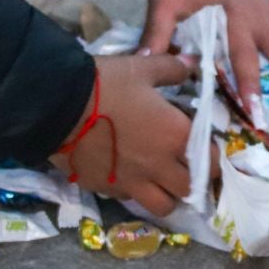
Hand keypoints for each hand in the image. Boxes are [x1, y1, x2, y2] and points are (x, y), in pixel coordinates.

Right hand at [48, 54, 195, 215]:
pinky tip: (126, 175)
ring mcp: (131, 183)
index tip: (207, 148)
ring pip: (163, 206)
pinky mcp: (105, 189)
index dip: (212, 158)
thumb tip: (192, 62)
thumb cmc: (105, 85)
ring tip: (160, 182)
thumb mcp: (141, 68)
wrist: (56, 106)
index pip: (210, 161)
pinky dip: (133, 191)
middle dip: (193, 181)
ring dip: (167, 196)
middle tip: (186, 168)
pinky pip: (128, 199)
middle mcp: (158, 167)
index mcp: (174, 137)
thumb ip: (171, 68)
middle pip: (190, 190)